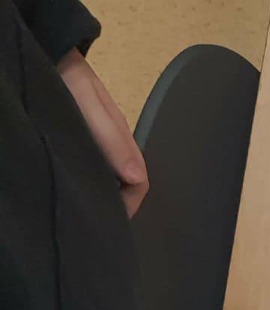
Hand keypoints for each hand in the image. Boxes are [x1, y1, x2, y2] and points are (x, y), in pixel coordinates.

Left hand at [58, 51, 148, 214]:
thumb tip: (137, 178)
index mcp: (122, 136)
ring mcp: (102, 140)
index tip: (112, 218)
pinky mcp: (88, 139)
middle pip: (128, 182)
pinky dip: (94, 180)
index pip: (140, 181)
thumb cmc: (68, 76)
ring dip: (106, 192)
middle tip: (97, 217)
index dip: (130, 203)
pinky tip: (81, 184)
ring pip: (113, 176)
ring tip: (88, 204)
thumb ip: (112, 138)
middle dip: (118, 202)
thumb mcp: (90, 104)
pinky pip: (98, 167)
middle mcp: (116, 141)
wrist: (49, 50)